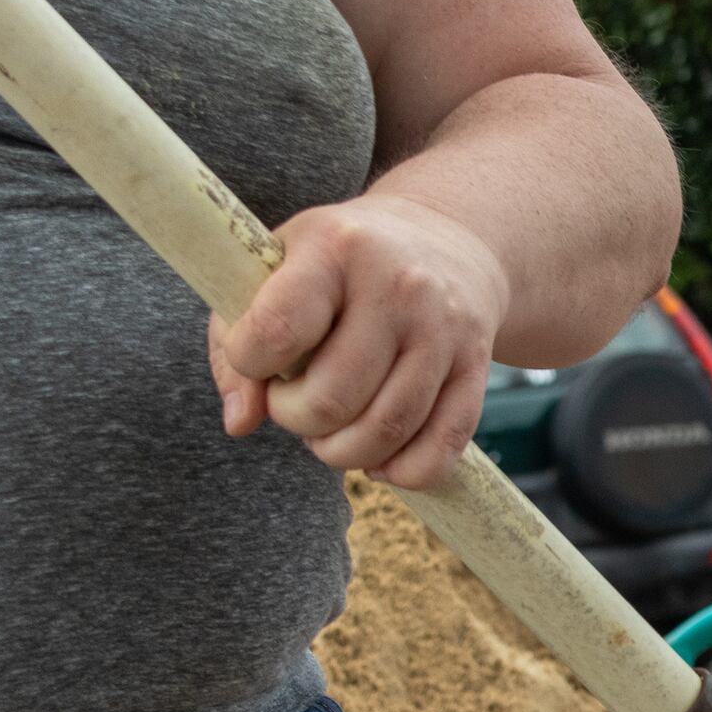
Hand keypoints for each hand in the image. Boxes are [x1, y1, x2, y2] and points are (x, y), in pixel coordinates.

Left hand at [210, 195, 508, 490]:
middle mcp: (399, 286)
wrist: (447, 239)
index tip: (257, 358)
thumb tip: (241, 423)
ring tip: (330, 428)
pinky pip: (439, 451)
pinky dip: (401, 472)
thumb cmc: (340, 263)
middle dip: (296, 419)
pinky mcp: (476, 370)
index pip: (278, 331)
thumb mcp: (275, 270)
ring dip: (341, 451)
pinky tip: (379, 457)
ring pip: (384, 432)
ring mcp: (444, 330)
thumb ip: (234, 345)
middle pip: (331, 400)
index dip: (249, 363)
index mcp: (336, 248)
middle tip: (294, 401)